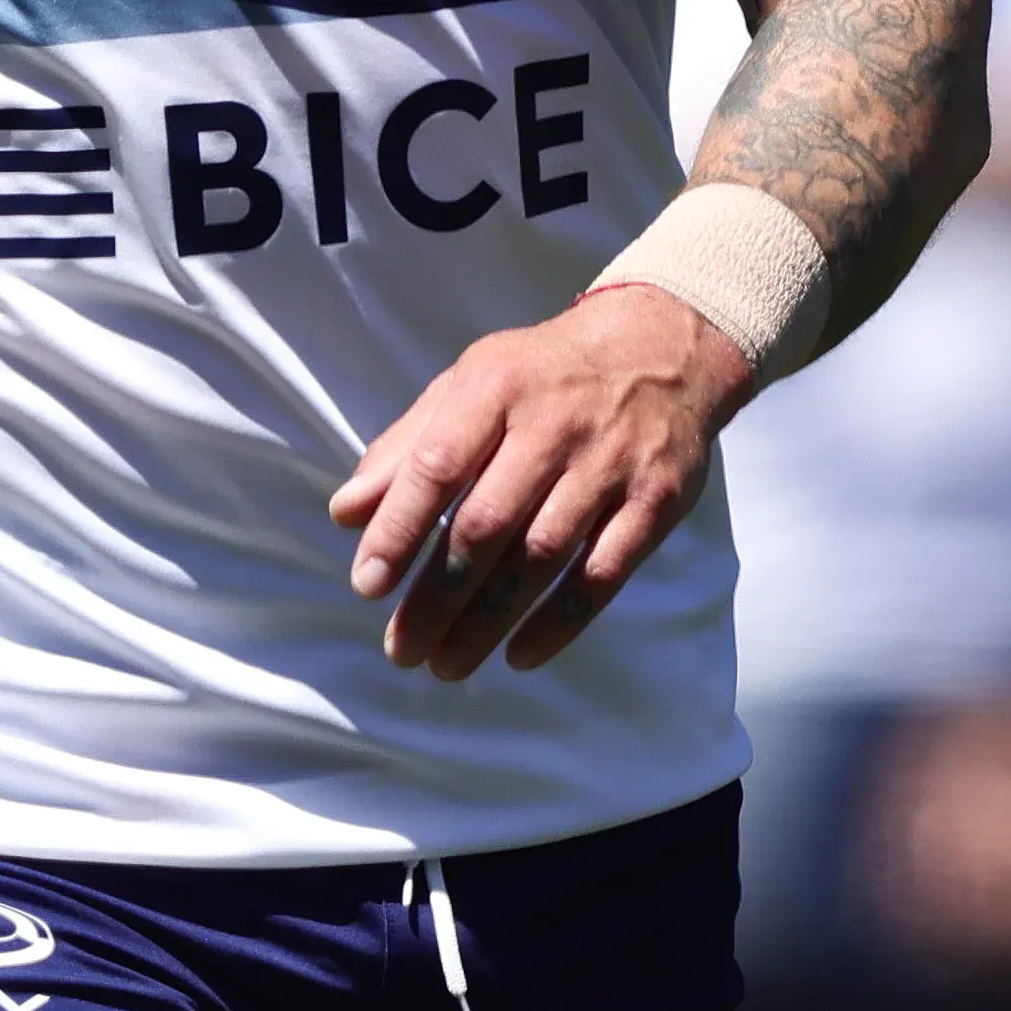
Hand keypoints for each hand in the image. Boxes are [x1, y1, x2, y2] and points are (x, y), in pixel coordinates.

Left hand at [329, 282, 753, 679]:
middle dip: (438, 597)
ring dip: (488, 621)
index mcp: (498, 386)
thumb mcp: (471, 382)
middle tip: (402, 648)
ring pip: (541, 558)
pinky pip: (603, 575)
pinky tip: (520, 655)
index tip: (368, 585)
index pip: (438, 465)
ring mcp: (611, 464)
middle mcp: (556, 424)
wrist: (665, 346)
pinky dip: (559, 624)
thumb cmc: (544, 375)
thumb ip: (407, 447)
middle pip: (486, 525)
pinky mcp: (657, 501)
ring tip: (447, 664)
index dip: (398, 529)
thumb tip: (346, 513)